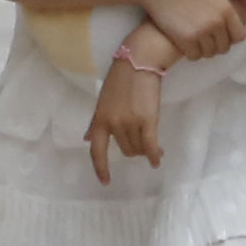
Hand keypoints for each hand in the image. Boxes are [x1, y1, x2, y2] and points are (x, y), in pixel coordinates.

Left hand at [86, 50, 166, 185]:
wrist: (139, 62)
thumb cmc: (120, 80)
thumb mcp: (102, 102)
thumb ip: (96, 123)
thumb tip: (87, 140)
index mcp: (100, 120)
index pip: (97, 151)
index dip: (101, 168)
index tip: (106, 182)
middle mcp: (114, 125)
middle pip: (126, 150)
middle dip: (135, 150)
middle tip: (144, 146)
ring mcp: (130, 122)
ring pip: (139, 148)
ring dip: (146, 150)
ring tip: (155, 147)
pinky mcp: (148, 119)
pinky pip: (150, 145)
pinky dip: (154, 155)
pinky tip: (158, 159)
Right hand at [132, 0, 245, 63]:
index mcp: (226, 10)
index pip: (239, 36)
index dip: (231, 36)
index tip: (222, 33)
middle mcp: (216, 23)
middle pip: (224, 47)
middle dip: (218, 43)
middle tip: (207, 36)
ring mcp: (201, 32)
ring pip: (209, 53)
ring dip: (205, 49)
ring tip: (197, 38)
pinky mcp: (185, 40)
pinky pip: (194, 56)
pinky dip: (192, 52)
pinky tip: (187, 42)